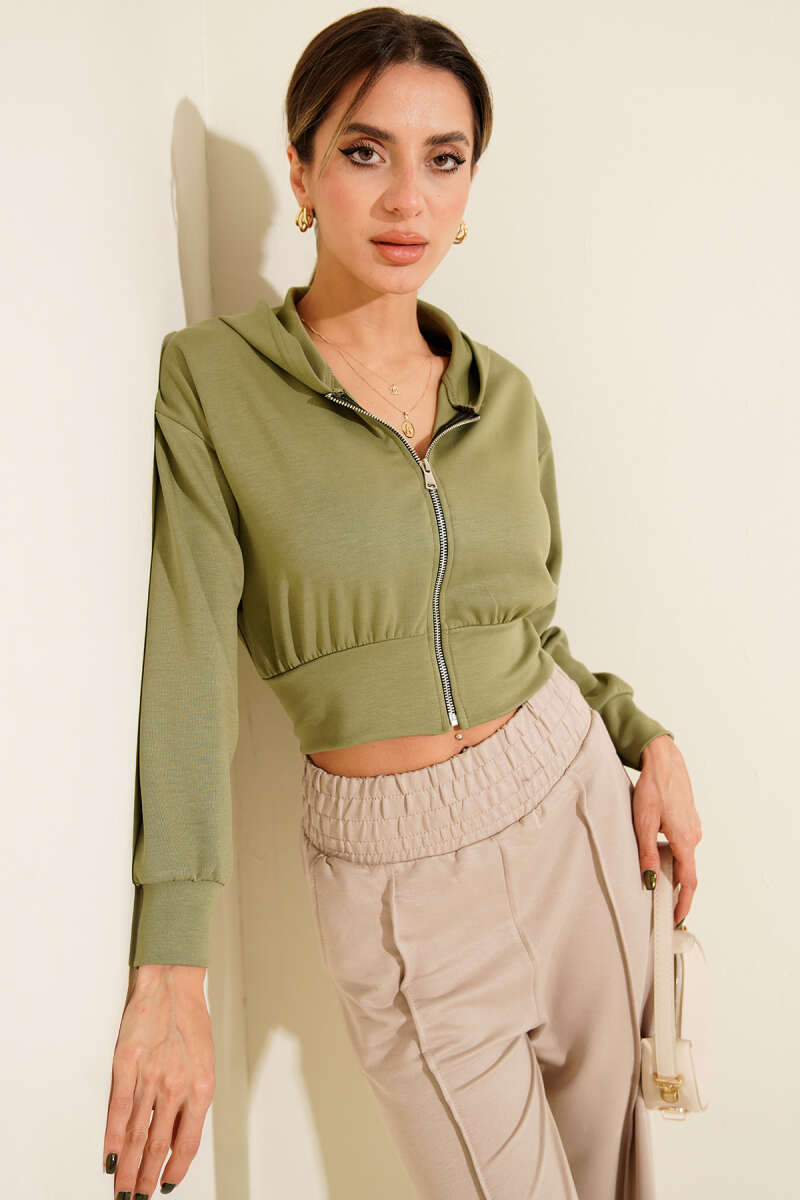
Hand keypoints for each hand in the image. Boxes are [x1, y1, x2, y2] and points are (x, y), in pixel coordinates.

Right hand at [103, 964, 214, 1196]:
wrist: (173, 984)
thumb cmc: (190, 1022)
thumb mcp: (204, 1062)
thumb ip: (192, 1098)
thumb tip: (179, 1134)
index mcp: (201, 1088)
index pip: (187, 1143)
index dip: (175, 1169)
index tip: (164, 1185)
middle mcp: (176, 1087)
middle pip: (158, 1146)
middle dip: (145, 1178)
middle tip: (135, 1199)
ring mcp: (150, 1077)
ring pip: (136, 1134)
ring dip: (127, 1166)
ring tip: (121, 1189)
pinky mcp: (126, 1064)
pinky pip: (118, 1109)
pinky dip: (112, 1137)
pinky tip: (108, 1158)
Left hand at [633, 735, 702, 926]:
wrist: (664, 761)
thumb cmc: (653, 789)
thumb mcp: (643, 823)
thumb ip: (647, 853)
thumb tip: (649, 881)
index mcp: (685, 840)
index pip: (688, 881)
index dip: (683, 903)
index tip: (676, 919)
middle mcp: (694, 836)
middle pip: (686, 871)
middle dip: (675, 889)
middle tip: (660, 905)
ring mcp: (693, 827)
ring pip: (684, 856)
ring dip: (672, 870)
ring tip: (654, 879)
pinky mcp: (689, 819)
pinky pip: (683, 844)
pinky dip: (673, 854)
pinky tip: (658, 851)